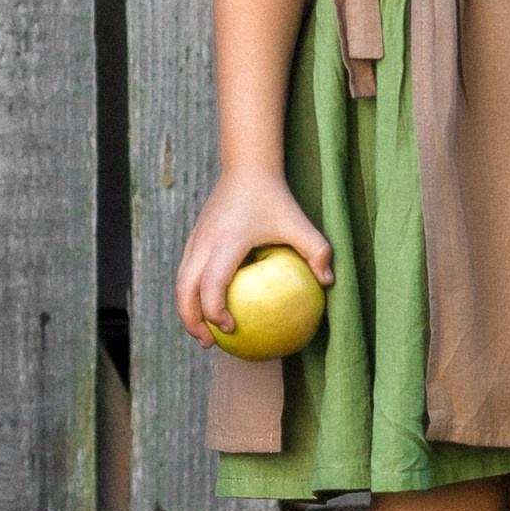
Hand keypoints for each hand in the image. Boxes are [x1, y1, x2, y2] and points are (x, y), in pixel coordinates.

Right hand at [175, 165, 333, 344]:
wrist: (246, 167)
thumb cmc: (275, 197)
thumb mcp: (300, 223)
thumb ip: (317, 251)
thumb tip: (328, 283)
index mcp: (227, 241)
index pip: (211, 283)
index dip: (215, 311)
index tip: (231, 329)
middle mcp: (204, 243)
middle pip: (184, 290)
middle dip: (191, 321)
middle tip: (209, 343)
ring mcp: (195, 240)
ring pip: (180, 282)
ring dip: (187, 310)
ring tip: (205, 333)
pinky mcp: (194, 238)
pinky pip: (186, 272)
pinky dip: (191, 294)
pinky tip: (210, 306)